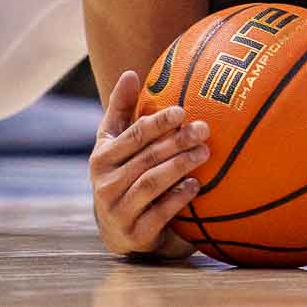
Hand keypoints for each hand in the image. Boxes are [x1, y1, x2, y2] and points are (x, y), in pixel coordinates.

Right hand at [88, 69, 206, 259]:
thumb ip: (121, 110)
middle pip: (146, 157)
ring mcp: (118, 210)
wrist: (116, 231)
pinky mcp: (135, 234)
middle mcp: (105, 184)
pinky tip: (196, 186)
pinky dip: (178, 198)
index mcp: (101, 157)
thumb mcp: (114, 144)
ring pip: (151, 183)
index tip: (182, 110)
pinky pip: (159, 213)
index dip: (157, 122)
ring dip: (180, 166)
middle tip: (204, 129)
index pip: (132, 134)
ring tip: (205, 153)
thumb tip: (130, 73)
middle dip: (176, 141)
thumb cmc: (120, 174)